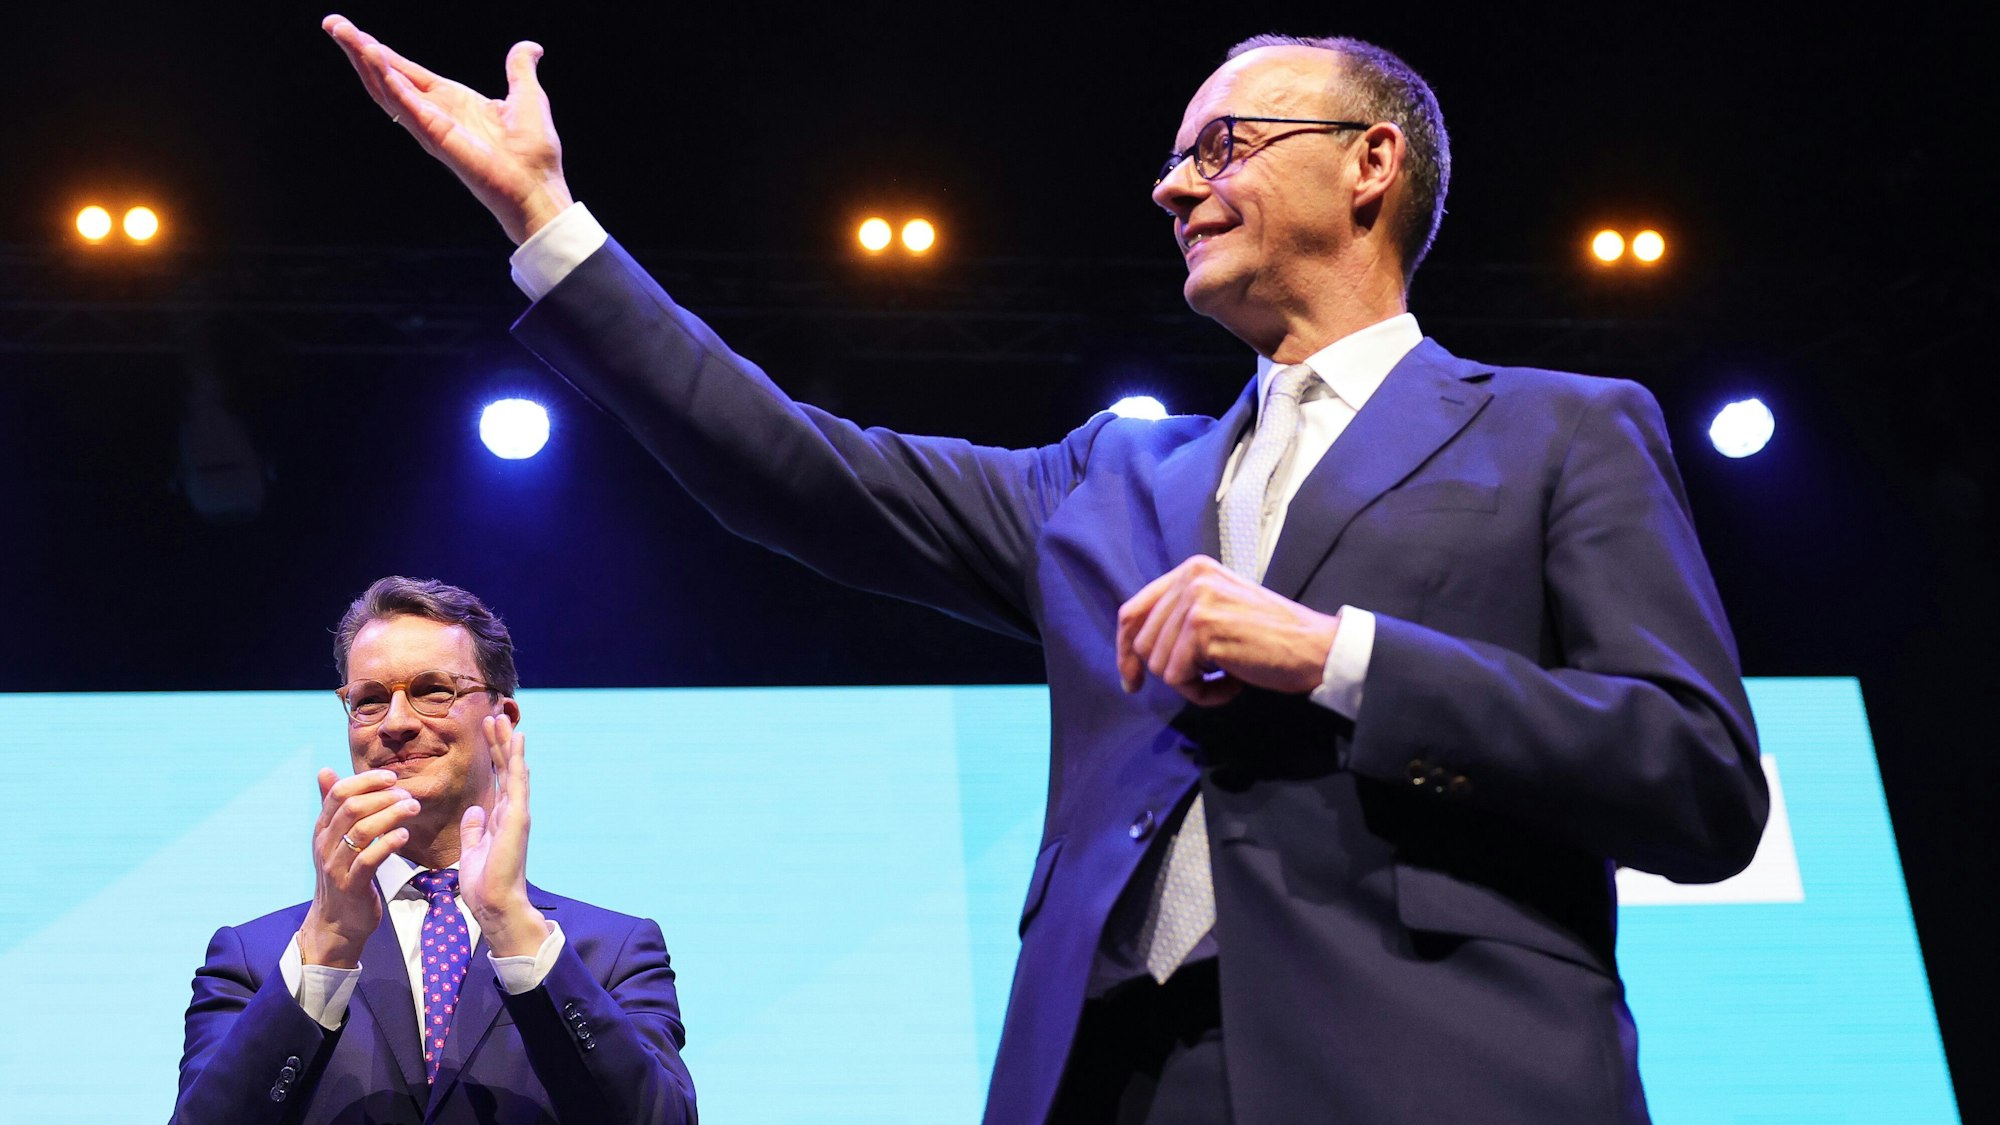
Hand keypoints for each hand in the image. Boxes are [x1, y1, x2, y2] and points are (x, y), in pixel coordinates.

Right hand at [299, 768, 419, 966]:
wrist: (335, 924)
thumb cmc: (342, 876)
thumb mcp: (333, 840)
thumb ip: (333, 807)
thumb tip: (324, 770)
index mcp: (322, 830)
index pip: (338, 794)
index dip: (365, 780)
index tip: (392, 777)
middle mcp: (324, 845)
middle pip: (351, 808)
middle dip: (382, 796)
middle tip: (408, 795)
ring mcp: (336, 866)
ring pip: (361, 831)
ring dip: (391, 815)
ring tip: (413, 808)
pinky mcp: (351, 886)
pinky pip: (368, 860)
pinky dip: (388, 843)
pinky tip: (404, 835)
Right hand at [322, 14, 573, 243]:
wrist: (538, 185)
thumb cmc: (533, 152)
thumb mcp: (527, 96)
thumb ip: (519, 68)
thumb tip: (531, 47)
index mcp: (452, 102)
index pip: (407, 72)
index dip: (382, 52)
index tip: (354, 32)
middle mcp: (436, 113)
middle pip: (387, 76)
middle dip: (359, 49)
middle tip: (332, 23)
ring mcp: (430, 125)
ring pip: (386, 88)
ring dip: (363, 59)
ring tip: (342, 31)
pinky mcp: (433, 135)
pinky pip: (403, 103)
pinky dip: (386, 78)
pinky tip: (371, 54)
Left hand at [458, 714, 547, 956]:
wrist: (496, 904)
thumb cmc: (484, 884)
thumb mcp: (472, 850)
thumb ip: (474, 829)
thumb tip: (474, 811)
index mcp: (500, 820)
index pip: (498, 781)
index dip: (493, 757)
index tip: (488, 734)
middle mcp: (511, 813)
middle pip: (507, 770)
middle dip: (500, 744)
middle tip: (494, 717)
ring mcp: (517, 814)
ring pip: (514, 771)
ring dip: (508, 745)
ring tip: (502, 720)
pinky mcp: (518, 818)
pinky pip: (517, 783)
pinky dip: (517, 761)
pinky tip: (516, 742)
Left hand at [1116, 554, 1339, 705]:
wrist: (1315, 648)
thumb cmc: (1271, 638)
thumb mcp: (1220, 610)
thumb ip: (1180, 616)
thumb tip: (1133, 649)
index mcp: (1191, 570)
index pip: (1133, 611)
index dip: (1124, 650)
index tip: (1131, 680)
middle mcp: (1190, 578)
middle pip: (1142, 643)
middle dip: (1171, 672)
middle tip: (1209, 678)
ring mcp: (1195, 601)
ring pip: (1158, 664)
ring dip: (1191, 683)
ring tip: (1227, 675)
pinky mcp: (1202, 628)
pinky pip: (1178, 679)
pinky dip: (1203, 693)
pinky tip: (1232, 683)